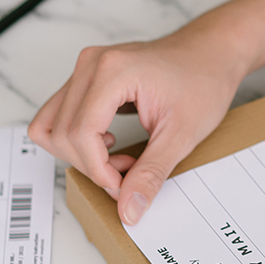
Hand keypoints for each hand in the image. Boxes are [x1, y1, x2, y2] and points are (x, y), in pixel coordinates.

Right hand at [29, 33, 244, 224]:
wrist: (212, 53)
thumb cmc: (204, 81)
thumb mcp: (182, 135)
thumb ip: (151, 174)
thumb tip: (128, 209)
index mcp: (113, 71)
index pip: (80, 134)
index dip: (98, 170)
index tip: (124, 185)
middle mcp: (90, 64)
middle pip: (62, 133)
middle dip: (92, 165)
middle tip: (130, 172)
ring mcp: (85, 68)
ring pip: (52, 126)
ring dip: (80, 155)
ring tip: (120, 159)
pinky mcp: (85, 77)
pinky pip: (60, 116)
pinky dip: (78, 140)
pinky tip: (110, 144)